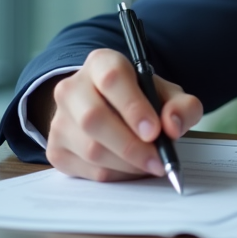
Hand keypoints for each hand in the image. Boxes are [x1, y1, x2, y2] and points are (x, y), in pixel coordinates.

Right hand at [38, 48, 202, 181]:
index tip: (155, 131)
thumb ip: (182, 106)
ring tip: (150, 164)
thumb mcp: (168, 94)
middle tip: (158, 161)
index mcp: (101, 63)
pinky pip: (85, 169)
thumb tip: (172, 126)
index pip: (112, 79)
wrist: (110, 109)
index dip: (133, 107)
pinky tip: (131, 168)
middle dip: (131, 146)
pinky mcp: (55, 148)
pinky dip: (114, 175)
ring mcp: (58, 119)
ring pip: (90, 148)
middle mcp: (72, 87)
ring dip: (126, 164)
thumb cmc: (142, 99)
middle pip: (94, 118)